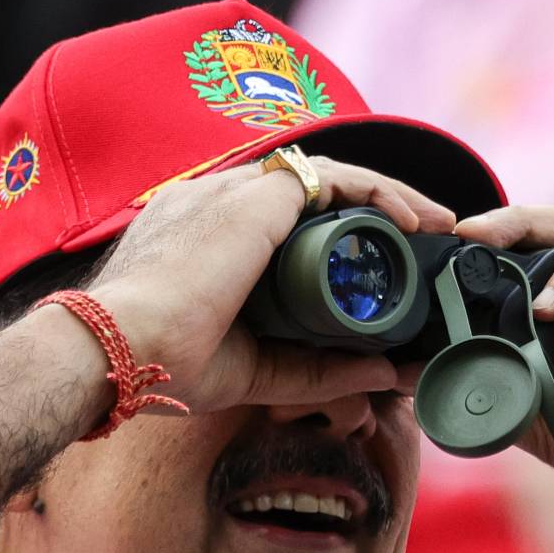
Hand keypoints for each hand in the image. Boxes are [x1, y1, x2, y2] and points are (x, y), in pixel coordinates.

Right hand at [85, 156, 454, 412]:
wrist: (121, 349)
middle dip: (376, 210)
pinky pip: (334, 177)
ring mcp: (236, 192)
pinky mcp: (256, 196)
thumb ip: (320, 371)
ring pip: (331, 177)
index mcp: (209, 235)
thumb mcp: (260, 371)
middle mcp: (220, 201)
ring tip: (432, 225)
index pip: (288, 220)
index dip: (341, 233)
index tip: (384, 261)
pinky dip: (378, 193)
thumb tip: (384, 376)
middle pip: (316, 192)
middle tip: (423, 237)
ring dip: (389, 198)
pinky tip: (410, 220)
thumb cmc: (167, 363)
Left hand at [455, 205, 553, 531]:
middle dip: (507, 224)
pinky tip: (552, 303)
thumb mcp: (544, 425)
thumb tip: (409, 373)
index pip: (530, 263)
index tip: (445, 257)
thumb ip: (491, 392)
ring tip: (499, 263)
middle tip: (466, 232)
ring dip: (538, 239)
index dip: (491, 251)